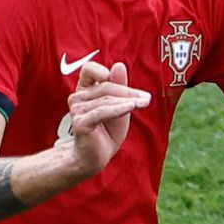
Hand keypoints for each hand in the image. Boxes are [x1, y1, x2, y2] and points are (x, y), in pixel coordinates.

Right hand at [67, 59, 151, 175]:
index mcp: (84, 90)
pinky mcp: (81, 122)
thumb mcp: (118, 107)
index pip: (89, 69)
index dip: (106, 72)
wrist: (94, 158)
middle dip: (128, 92)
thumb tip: (119, 65)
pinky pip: (103, 111)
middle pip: (106, 86)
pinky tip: (133, 106)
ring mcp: (77, 110)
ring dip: (128, 101)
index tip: (124, 83)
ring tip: (144, 103)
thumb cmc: (106, 133)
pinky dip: (119, 108)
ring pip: (106, 99)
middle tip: (146, 98)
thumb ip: (118, 87)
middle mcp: (77, 98)